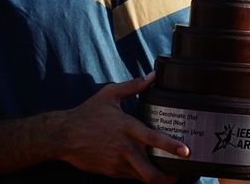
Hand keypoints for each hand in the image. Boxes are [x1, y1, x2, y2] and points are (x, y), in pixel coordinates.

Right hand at [55, 73, 187, 183]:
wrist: (63, 135)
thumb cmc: (87, 113)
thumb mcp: (109, 95)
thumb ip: (133, 86)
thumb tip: (153, 75)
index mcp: (127, 127)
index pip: (153, 138)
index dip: (171, 146)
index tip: (186, 151)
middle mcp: (124, 147)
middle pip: (151, 171)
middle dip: (168, 177)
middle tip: (179, 173)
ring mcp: (117, 162)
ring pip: (143, 178)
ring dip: (157, 179)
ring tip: (168, 175)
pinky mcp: (111, 171)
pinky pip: (132, 177)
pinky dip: (141, 175)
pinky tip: (147, 170)